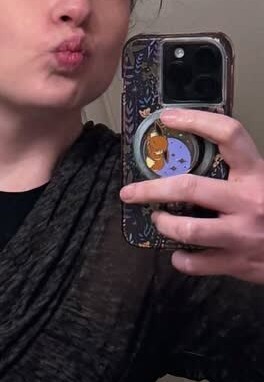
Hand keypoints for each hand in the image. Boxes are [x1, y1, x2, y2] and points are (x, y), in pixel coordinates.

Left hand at [119, 108, 263, 282]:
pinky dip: (182, 259)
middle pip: (189, 186)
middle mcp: (249, 201)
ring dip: (164, 225)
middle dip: (150, 189)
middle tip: (130, 192)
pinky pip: (195, 262)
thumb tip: (201, 152)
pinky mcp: (238, 263)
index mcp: (258, 174)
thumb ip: (241, 172)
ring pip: (187, 228)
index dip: (196, 121)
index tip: (168, 118)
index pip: (229, 134)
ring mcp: (242, 234)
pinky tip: (181, 253)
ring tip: (159, 220)